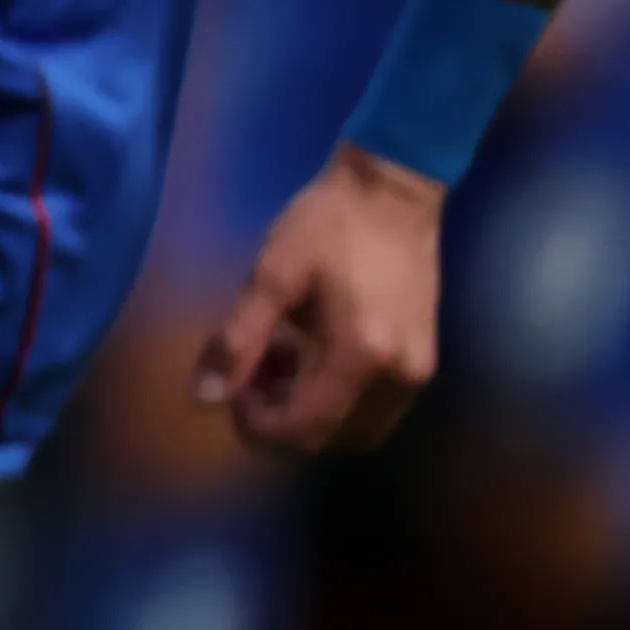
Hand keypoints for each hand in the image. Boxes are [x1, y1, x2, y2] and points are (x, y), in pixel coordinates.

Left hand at [196, 146, 445, 452]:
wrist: (392, 192)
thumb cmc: (327, 224)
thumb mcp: (271, 274)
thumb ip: (238, 338)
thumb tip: (206, 396)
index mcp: (359, 357)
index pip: (304, 428)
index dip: (258, 423)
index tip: (231, 386)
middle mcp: (397, 379)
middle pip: (330, 437)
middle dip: (281, 418)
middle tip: (252, 368)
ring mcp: (418, 374)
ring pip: (354, 429)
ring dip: (309, 411)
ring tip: (279, 357)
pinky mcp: (423, 362)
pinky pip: (375, 408)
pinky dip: (337, 399)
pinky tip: (311, 353)